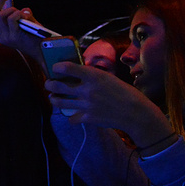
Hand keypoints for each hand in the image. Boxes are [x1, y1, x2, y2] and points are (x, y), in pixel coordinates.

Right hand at [0, 0, 42, 59]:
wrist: (43, 47)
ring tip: (24, 14)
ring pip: (2, 15)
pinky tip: (27, 17)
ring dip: (14, 9)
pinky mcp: (13, 36)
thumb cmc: (33, 32)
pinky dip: (21, 13)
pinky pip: (12, 18)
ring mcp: (5, 37)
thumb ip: (13, 9)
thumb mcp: (22, 18)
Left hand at [44, 62, 172, 146]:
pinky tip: (73, 114)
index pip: (68, 68)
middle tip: (48, 83)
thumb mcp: (109, 78)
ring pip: (59, 102)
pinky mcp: (88, 118)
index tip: (54, 68)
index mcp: (95, 76)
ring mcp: (86, 105)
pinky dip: (71, 116)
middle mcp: (88, 90)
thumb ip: (92, 76)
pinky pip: (71, 118)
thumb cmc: (124, 93)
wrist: (135, 113)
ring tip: (53, 97)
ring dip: (53, 99)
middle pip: (57, 86)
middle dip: (49, 84)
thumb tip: (77, 72)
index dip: (57, 67)